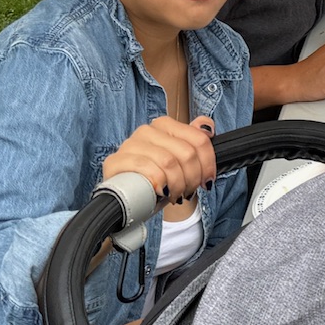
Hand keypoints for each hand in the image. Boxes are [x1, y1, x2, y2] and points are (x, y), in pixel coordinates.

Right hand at [101, 115, 215, 204]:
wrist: (132, 200)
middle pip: (187, 152)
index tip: (207, 180)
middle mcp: (146, 130)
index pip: (199, 139)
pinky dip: (159, 182)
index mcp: (164, 125)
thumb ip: (195, 140)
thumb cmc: (159, 179)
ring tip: (176, 195)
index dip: (208, 163)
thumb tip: (207, 126)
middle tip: (189, 191)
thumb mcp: (181, 162)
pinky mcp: (115, 161)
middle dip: (193, 178)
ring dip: (178, 184)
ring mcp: (129, 144)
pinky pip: (146, 168)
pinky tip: (161, 191)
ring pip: (168, 161)